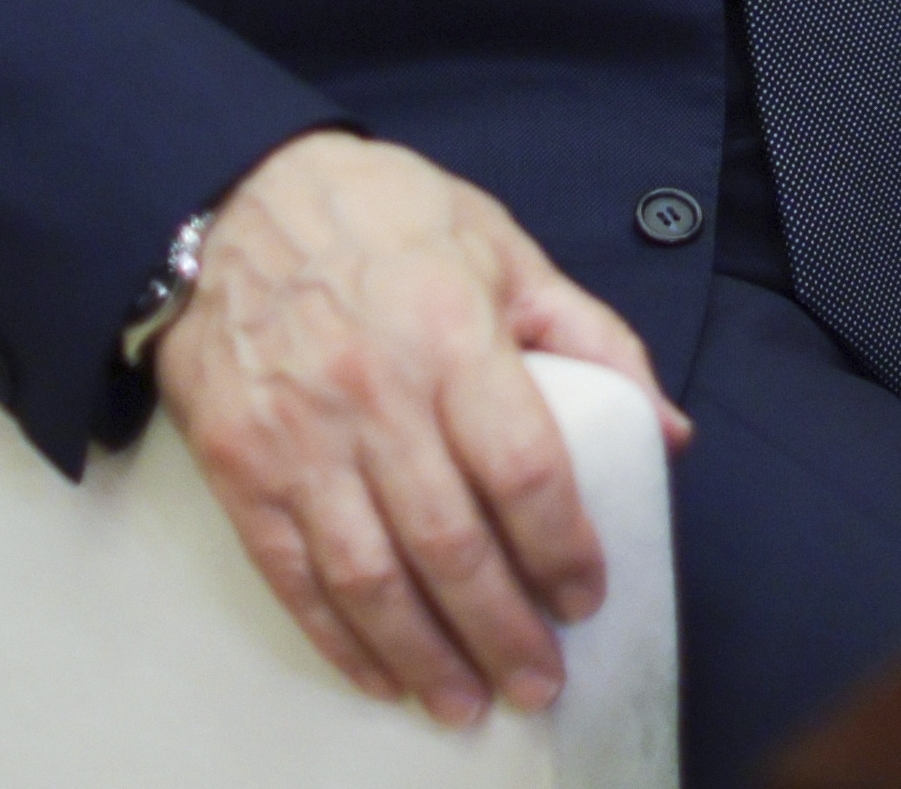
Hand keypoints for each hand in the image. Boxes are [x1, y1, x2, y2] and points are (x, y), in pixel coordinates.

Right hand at [151, 131, 691, 725]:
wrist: (235, 198)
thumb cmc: (384, 218)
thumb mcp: (504, 248)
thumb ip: (593, 338)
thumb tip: (666, 430)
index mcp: (450, 333)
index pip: (522, 467)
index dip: (562, 545)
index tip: (587, 595)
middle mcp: (373, 394)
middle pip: (450, 543)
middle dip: (503, 629)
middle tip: (540, 680)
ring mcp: (299, 437)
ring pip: (369, 577)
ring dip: (424, 655)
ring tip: (469, 701)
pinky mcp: (241, 466)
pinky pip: (294, 574)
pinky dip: (339, 638)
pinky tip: (382, 673)